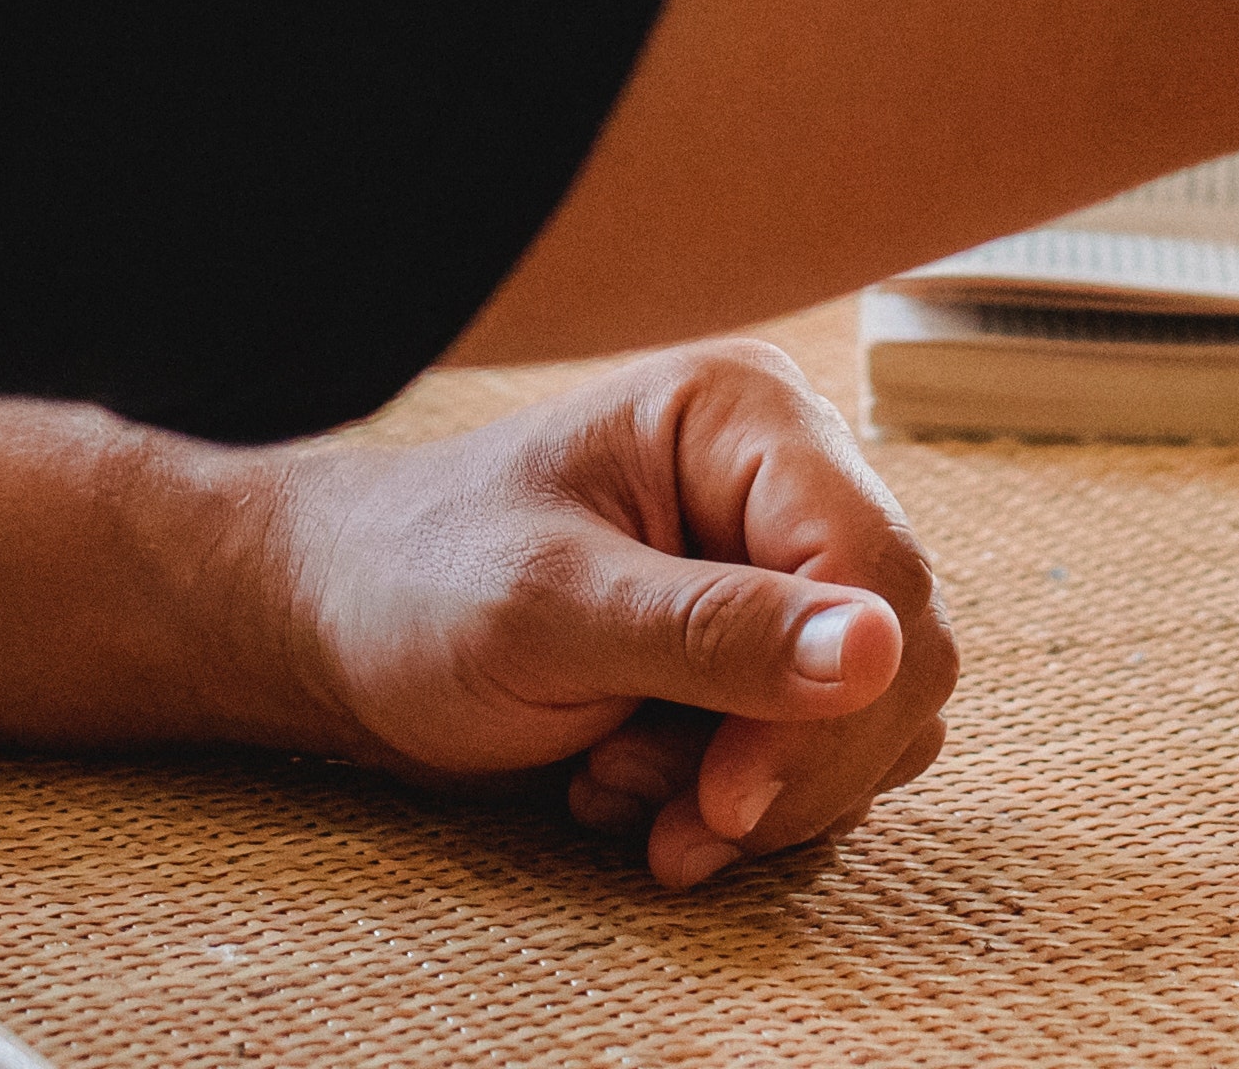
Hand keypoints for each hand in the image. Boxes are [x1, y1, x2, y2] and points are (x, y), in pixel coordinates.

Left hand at [262, 341, 955, 889]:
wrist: (340, 628)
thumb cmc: (416, 584)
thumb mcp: (548, 612)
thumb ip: (713, 633)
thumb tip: (881, 652)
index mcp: (746, 417)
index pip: (875, 569)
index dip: (827, 706)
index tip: (724, 801)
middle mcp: (788, 479)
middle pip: (898, 651)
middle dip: (788, 763)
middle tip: (672, 821)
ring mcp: (783, 564)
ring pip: (874, 715)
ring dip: (754, 791)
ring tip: (620, 785)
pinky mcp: (767, 645)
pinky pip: (826, 750)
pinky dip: (738, 801)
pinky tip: (633, 790)